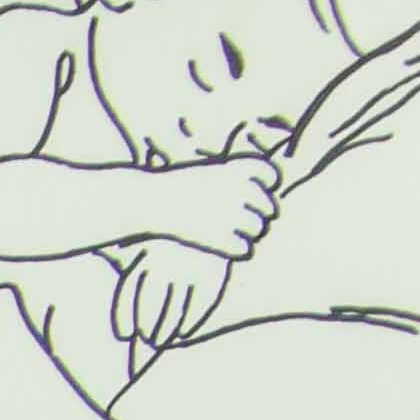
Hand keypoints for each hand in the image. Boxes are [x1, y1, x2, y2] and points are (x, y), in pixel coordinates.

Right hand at [99, 162, 264, 258]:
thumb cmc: (175, 186)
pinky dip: (238, 250)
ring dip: (250, 234)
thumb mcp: (208, 172)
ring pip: (259, 229)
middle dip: (259, 215)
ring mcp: (232, 214)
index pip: (270, 176)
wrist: (149, 200)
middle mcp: (240, 189)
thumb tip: (264, 202)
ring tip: (233, 233)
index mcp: (237, 169)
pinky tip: (226, 247)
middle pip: (269, 207)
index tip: (258, 192)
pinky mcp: (222, 237)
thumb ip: (236, 181)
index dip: (268, 185)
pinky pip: (245, 249)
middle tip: (245, 221)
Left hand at [107, 233, 235, 373]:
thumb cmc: (167, 234)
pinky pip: (199, 306)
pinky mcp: (212, 273)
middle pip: (149, 306)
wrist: (212, 214)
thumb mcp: (144, 236)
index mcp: (144, 253)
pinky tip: (184, 333)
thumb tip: (98, 250)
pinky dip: (191, 323)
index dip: (124, 317)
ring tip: (162, 342)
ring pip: (174, 310)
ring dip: (166, 331)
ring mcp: (189, 268)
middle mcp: (165, 262)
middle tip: (147, 341)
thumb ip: (119, 249)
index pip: (128, 292)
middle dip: (147, 328)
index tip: (124, 335)